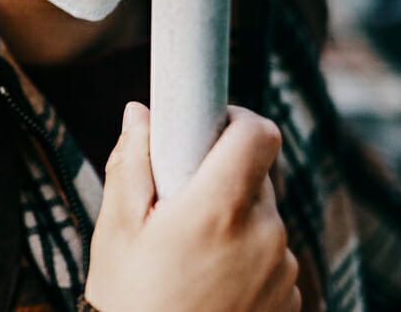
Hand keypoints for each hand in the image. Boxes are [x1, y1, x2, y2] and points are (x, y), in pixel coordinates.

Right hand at [84, 103, 299, 311]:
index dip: (234, 117)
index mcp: (219, 208)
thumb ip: (130, 162)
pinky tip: (204, 280)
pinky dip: (243, 255)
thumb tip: (140, 113)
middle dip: (219, 175)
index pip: (257, 133)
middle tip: (176, 200)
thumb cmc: (129, 299)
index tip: (207, 124)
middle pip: (256, 174)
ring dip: (232, 218)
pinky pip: (270, 255)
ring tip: (186, 251)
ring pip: (262, 216)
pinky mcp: (289, 298)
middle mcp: (264, 235)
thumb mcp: (116, 227)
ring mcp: (283, 271)